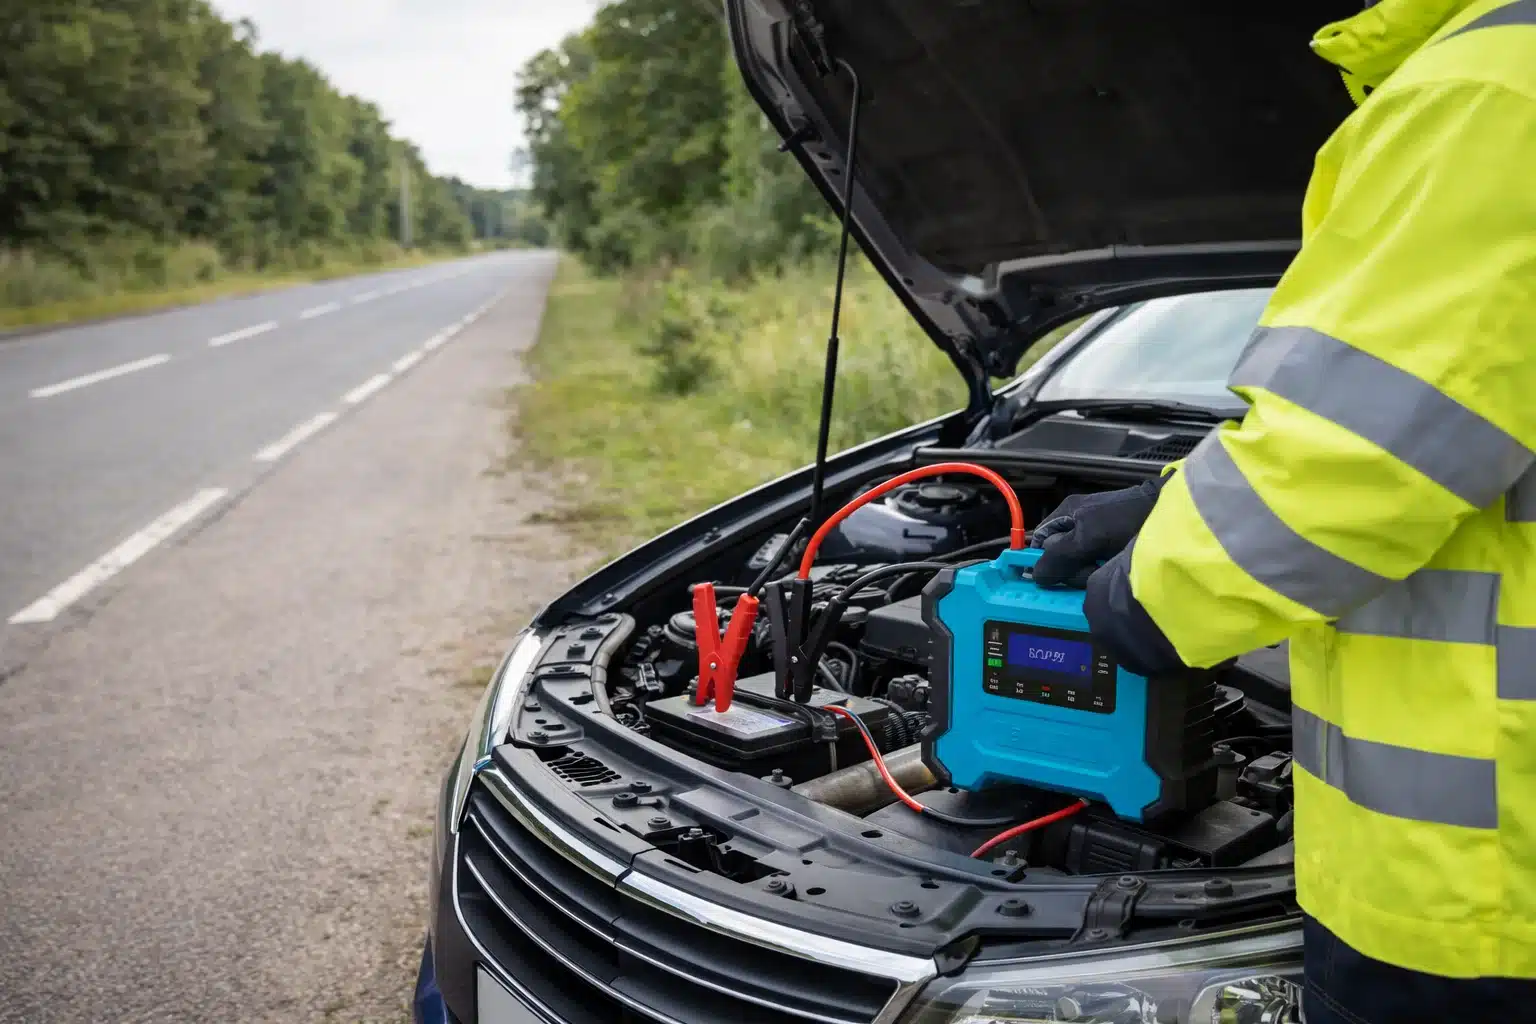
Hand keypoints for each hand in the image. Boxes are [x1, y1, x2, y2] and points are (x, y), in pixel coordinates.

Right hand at [1030, 477, 1166, 587]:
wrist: (1173, 513)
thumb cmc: (1126, 520)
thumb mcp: (1088, 536)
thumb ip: (1060, 555)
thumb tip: (1036, 575)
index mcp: (1068, 514)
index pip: (1040, 542)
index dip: (1042, 560)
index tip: (1050, 579)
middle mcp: (1079, 524)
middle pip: (1060, 557)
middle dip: (1072, 570)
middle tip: (1090, 571)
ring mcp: (1098, 536)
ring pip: (1080, 565)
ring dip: (1090, 573)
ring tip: (1106, 571)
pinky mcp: (1115, 547)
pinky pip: (1099, 566)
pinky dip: (1105, 572)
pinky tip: (1116, 572)